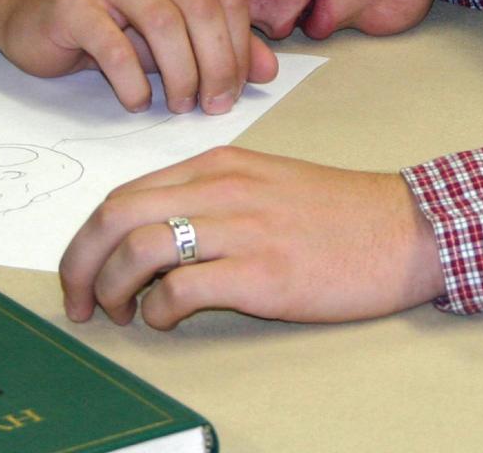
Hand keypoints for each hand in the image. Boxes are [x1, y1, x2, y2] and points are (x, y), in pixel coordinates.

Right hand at [0, 0, 277, 113]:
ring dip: (180, 75)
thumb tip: (270, 72)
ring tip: (179, 105)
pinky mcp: (72, 0)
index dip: (240, 48)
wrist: (31, 14)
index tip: (236, 92)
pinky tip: (136, 100)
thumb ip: (222, 45)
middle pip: (201, 7)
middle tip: (213, 106)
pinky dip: (133, 82)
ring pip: (163, 24)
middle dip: (216, 65)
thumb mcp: (173, 32)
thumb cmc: (111, 23)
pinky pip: (115, 46)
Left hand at [59, 146, 444, 327]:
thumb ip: (206, 196)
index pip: (124, 194)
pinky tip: (166, 318)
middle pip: (116, 216)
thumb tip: (149, 232)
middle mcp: (219, 188)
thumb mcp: (261, 180)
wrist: (402, 227)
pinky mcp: (261, 273)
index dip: (90, 237)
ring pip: (139, 249)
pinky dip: (157, 310)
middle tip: (80, 300)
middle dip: (80, 263)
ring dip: (111, 290)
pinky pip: (181, 289)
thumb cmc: (333, 210)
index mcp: (216, 165)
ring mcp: (240, 228)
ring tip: (119, 315)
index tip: (85, 270)